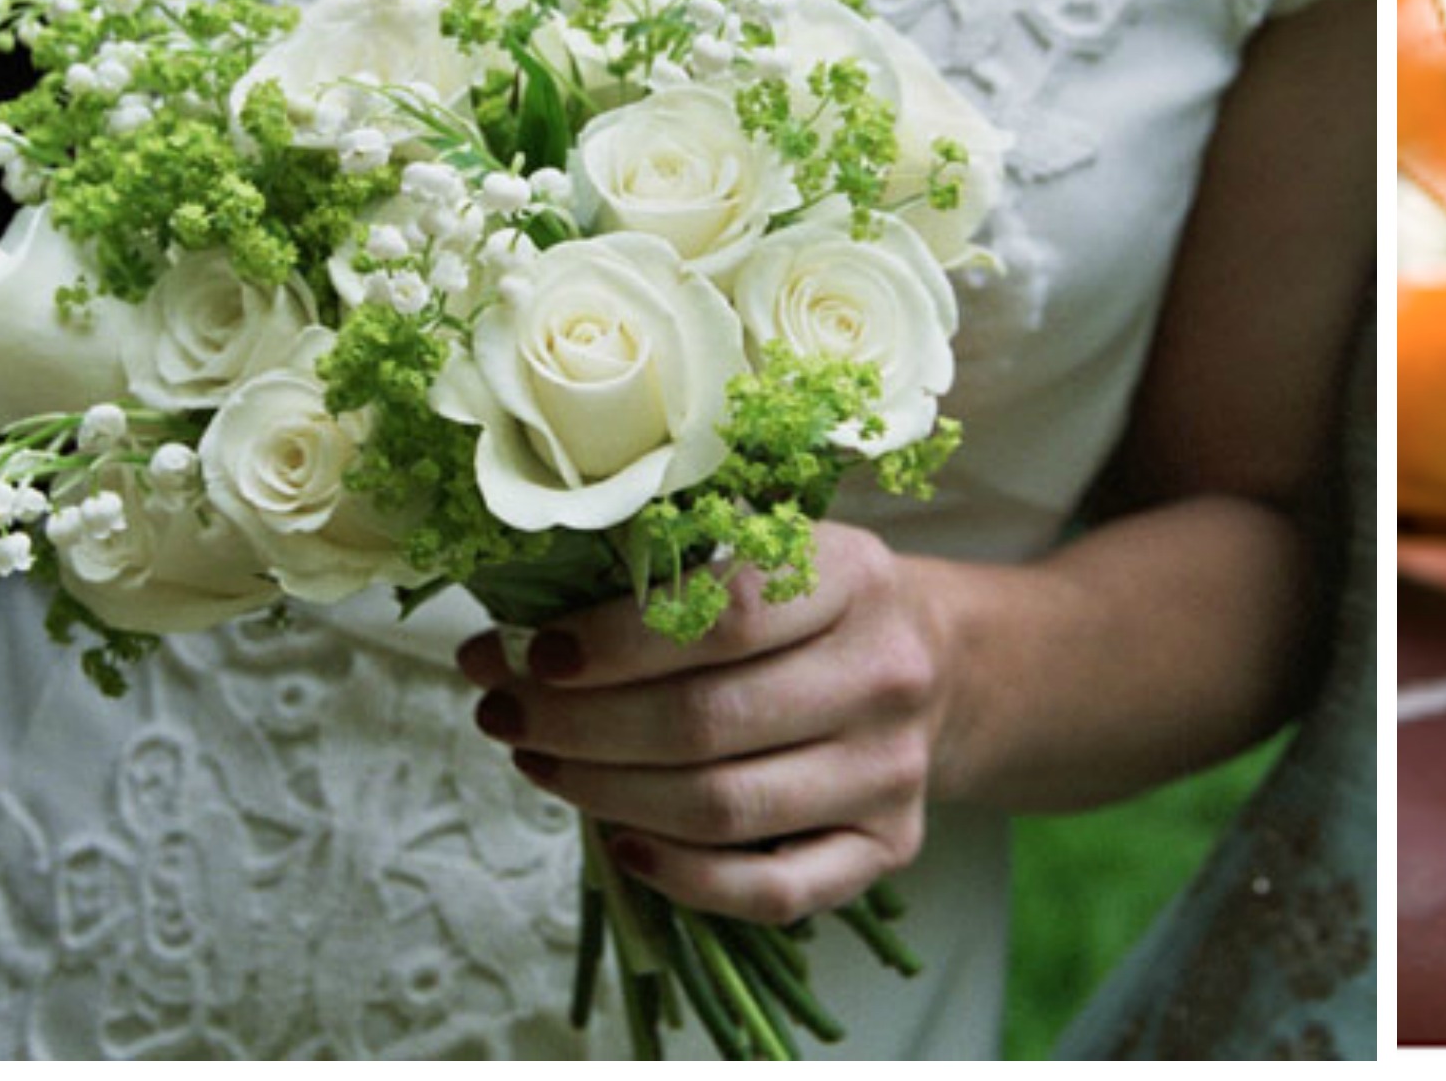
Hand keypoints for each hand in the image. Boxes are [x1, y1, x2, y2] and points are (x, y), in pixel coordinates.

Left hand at [455, 522, 947, 925]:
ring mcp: (891, 773)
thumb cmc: (816, 608)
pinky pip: (772, 891)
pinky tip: (620, 846)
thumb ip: (660, 584)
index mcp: (856, 579)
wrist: (943, 667)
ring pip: (723, 809)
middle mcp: (885, 677)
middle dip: (579, 724)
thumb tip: (502, 644)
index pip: (725, 615)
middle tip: (505, 714)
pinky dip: (683, 879)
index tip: (534, 653)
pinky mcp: (888, 848)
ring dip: (605, 794)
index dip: (614, 641)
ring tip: (540, 763)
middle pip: (707, 722)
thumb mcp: (767, 555)